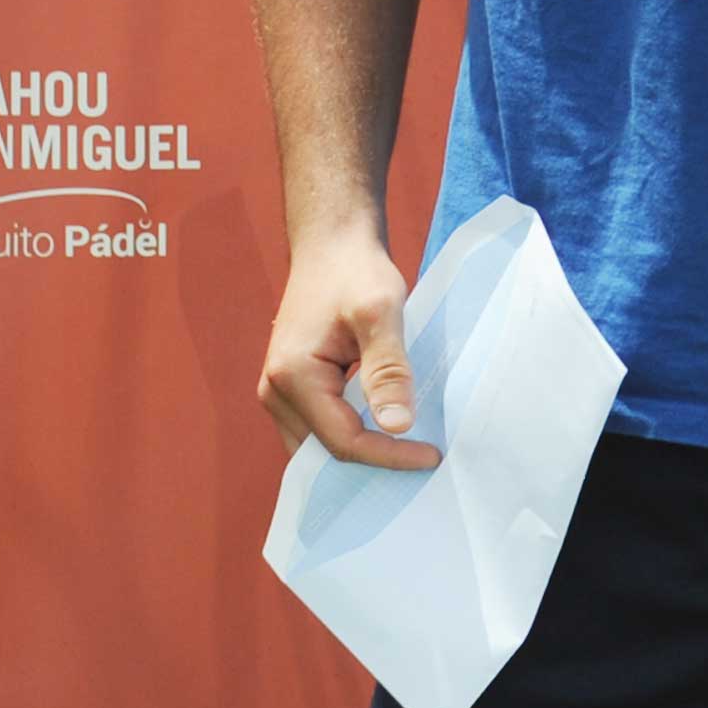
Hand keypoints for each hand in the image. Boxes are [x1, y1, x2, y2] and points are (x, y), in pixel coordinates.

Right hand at [258, 226, 440, 469]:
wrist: (331, 243)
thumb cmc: (355, 271)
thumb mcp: (380, 311)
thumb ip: (387, 369)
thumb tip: (397, 426)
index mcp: (293, 377)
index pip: (343, 441)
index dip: (388, 456)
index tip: (432, 455)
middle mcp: (275, 391)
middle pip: (326, 453)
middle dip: (373, 464)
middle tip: (423, 464)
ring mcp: (278, 391)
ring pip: (321, 445)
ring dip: (362, 451)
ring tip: (408, 454)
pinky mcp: (291, 386)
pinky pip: (320, 427)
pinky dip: (351, 434)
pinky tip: (386, 430)